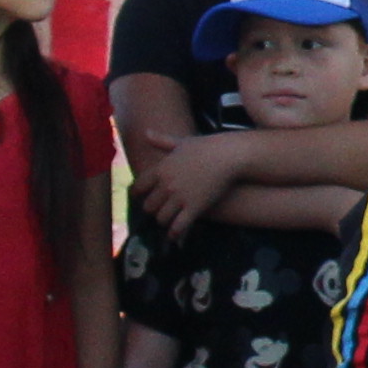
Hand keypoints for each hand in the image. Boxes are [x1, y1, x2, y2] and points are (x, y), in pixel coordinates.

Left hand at [136, 130, 254, 236]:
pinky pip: (178, 226)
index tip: (140, 199)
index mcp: (161, 169)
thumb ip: (161, 141)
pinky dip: (175, 233)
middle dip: (153, 210)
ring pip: (161, 218)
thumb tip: (146, 132)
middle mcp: (166, 184)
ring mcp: (180, 197)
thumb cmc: (206, 146)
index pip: (138, 188)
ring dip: (164, 221)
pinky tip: (175, 235)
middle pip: (148, 206)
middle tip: (158, 211)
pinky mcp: (194, 207)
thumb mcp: (182, 142)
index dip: (138, 195)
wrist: (229, 155)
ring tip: (169, 222)